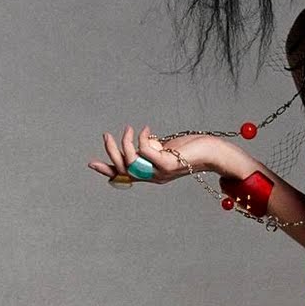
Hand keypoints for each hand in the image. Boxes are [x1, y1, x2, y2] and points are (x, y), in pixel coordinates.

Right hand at [87, 126, 250, 183]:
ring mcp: (160, 172)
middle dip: (111, 152)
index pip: (125, 175)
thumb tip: (143, 140)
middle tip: (107, 135)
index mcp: (152, 175)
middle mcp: (154, 177)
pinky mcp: (167, 162)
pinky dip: (142, 137)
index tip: (91, 164)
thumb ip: (154, 148)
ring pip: (131, 160)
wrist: (213, 153)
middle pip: (123, 168)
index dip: (107, 170)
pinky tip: (147, 129)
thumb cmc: (192, 149)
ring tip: (129, 128)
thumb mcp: (168, 149)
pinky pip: (145, 150)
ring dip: (125, 143)